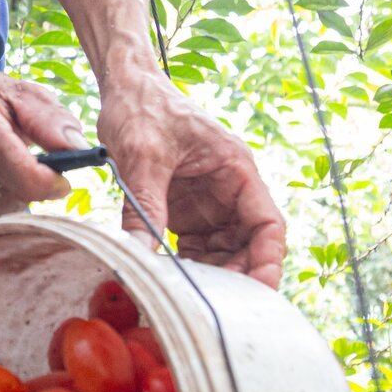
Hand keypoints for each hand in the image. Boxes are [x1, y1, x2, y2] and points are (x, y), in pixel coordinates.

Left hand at [98, 73, 285, 288]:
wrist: (123, 85)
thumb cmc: (142, 107)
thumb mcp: (142, 155)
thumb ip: (143, 206)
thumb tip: (138, 256)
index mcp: (236, 169)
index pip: (268, 224)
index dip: (268, 261)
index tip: (258, 293)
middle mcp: (229, 189)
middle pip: (249, 245)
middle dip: (237, 276)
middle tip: (213, 305)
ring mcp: (208, 202)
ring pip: (223, 251)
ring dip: (210, 276)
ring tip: (188, 297)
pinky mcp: (185, 209)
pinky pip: (195, 248)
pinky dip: (186, 267)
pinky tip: (169, 280)